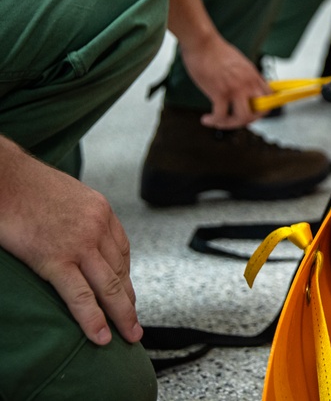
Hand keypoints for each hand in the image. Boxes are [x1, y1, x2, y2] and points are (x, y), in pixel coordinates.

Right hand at [0, 140, 141, 345]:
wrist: (5, 177)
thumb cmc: (27, 185)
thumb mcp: (68, 195)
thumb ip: (80, 217)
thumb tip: (77, 235)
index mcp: (102, 211)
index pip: (122, 251)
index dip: (125, 277)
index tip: (126, 294)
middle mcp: (98, 227)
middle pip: (120, 272)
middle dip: (129, 302)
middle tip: (135, 326)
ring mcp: (79, 244)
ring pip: (108, 287)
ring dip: (121, 315)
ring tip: (127, 336)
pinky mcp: (55, 259)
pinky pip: (80, 295)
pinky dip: (93, 318)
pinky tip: (100, 336)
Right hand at [179, 33, 270, 128]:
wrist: (202, 42)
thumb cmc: (215, 50)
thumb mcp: (239, 63)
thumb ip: (245, 77)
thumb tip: (244, 89)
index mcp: (254, 76)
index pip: (270, 97)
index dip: (262, 109)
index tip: (250, 112)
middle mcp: (248, 83)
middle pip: (260, 112)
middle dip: (248, 120)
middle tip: (234, 120)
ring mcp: (235, 88)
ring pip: (243, 117)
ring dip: (230, 124)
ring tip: (218, 122)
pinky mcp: (220, 92)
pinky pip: (221, 115)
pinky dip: (214, 121)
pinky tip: (206, 119)